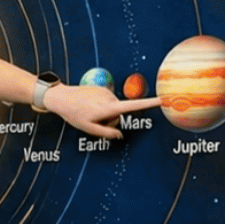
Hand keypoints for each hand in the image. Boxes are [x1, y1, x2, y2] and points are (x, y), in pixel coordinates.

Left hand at [44, 82, 162, 139]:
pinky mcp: (101, 88)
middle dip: (110, 119)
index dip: (149, 104)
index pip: (133, 107)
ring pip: (112, 107)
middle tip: (94, 120)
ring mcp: (105, 92)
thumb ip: (106, 133)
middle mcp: (109, 98)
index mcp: (108, 108)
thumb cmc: (74, 114)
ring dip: (104, 112)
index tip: (163, 100)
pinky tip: (88, 105)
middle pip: (119, 113)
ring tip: (89, 111)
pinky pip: (106, 100)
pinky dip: (100, 105)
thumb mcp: (89, 128)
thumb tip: (119, 135)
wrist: (61, 97)